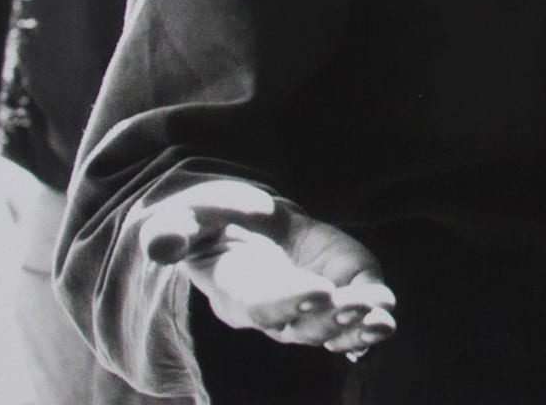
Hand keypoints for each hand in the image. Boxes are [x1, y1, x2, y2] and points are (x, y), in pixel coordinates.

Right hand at [133, 179, 394, 361]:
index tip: (318, 292)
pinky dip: (369, 324)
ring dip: (355, 327)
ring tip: (380, 321)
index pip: (260, 303)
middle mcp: (271, 310)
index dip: (288, 301)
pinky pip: (351, 319)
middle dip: (328, 319)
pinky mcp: (334, 292)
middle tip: (354, 307)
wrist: (248, 222)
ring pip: (329, 329)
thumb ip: (176, 230)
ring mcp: (305, 308)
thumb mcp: (191, 217)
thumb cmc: (214, 220)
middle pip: (300, 325)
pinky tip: (386, 321)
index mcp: (236, 290)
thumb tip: (159, 244)